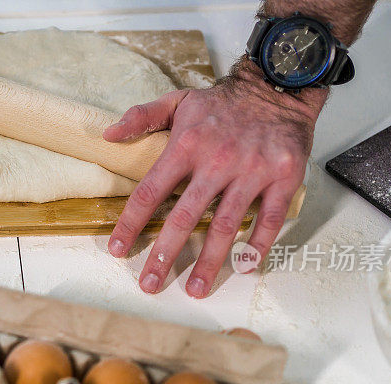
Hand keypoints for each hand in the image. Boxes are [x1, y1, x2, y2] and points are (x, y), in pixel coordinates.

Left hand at [103, 59, 325, 297]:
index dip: (131, 223)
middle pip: (185, 217)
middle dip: (164, 254)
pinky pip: (270, 218)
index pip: (151, 191)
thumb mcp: (178, 100)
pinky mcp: (284, 177)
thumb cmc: (224, 102)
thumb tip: (107, 135)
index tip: (118, 249)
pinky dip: (258, 245)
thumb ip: (142, 116)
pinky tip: (243, 266)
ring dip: (209, 261)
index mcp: (187, 145)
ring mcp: (252, 171)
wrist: (278, 86)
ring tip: (195, 288)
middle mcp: (217, 161)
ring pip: (227, 224)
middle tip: (150, 284)